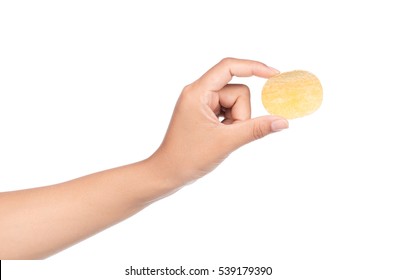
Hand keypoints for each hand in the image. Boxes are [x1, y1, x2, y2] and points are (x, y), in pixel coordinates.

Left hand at [151, 58, 288, 185]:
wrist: (167, 173)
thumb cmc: (189, 157)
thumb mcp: (226, 142)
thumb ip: (256, 129)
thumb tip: (283, 122)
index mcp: (198, 92)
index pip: (229, 67)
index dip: (254, 67)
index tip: (274, 74)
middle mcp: (198, 92)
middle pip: (237, 91)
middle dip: (240, 114)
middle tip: (228, 134)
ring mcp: (201, 103)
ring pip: (235, 103)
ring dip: (236, 122)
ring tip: (221, 138)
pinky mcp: (204, 112)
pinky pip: (228, 111)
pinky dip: (231, 124)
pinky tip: (219, 137)